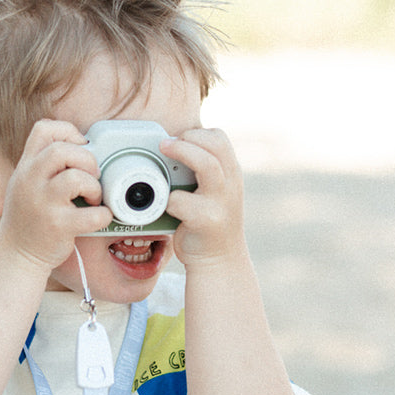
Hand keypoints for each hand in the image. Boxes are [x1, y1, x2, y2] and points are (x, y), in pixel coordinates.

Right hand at [0, 120, 112, 269]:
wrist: (16, 255)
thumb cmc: (28, 218)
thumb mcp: (26, 184)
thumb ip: (44, 166)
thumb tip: (83, 149)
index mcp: (25, 167)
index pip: (43, 129)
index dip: (68, 131)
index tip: (80, 146)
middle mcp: (30, 181)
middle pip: (62, 150)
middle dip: (87, 160)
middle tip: (92, 176)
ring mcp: (43, 204)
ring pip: (76, 178)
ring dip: (94, 186)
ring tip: (93, 198)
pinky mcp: (58, 226)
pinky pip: (92, 215)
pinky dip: (103, 215)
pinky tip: (98, 217)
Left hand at [160, 128, 245, 268]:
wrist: (219, 261)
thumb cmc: (209, 222)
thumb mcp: (215, 192)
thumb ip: (203, 171)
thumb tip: (169, 149)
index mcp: (231, 173)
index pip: (219, 138)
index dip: (197, 133)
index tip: (178, 139)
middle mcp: (231, 184)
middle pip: (216, 145)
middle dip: (187, 138)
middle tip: (164, 144)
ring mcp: (222, 202)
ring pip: (207, 165)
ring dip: (182, 153)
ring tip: (162, 154)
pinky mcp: (207, 220)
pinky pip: (182, 200)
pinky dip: (168, 198)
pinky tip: (163, 204)